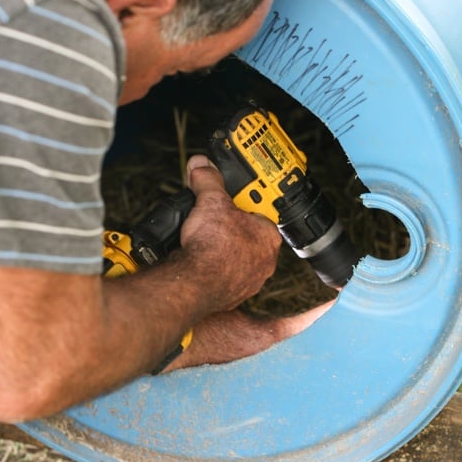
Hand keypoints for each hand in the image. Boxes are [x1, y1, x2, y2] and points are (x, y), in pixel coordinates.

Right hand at [178, 155, 280, 311]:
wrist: (193, 284)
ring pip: (236, 259)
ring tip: (203, 239)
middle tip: (212, 220)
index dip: (242, 205)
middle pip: (247, 237)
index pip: (260, 214)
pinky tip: (199, 260)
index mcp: (268, 237)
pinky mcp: (230, 296)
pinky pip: (223, 277)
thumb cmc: (211, 247)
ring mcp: (248, 282)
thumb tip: (202, 166)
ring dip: (221, 250)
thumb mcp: (210, 201)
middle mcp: (264, 262)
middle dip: (229, 228)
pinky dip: (212, 269)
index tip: (230, 202)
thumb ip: (207, 180)